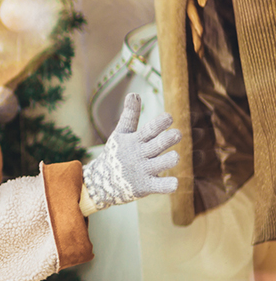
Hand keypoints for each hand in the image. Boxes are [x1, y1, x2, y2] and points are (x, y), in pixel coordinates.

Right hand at [83, 93, 180, 211]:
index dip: (159, 124)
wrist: (102, 182)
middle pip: (156, 145)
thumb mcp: (121, 133)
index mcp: (135, 141)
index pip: (148, 130)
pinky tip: (175, 184)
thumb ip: (130, 115)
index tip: (169, 117)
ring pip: (159, 165)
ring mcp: (143, 171)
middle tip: (177, 134)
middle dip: (166, 140)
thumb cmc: (116, 154)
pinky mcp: (146, 186)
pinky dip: (167, 186)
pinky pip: (159, 186)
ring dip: (167, 161)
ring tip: (175, 157)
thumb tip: (134, 93)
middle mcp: (140, 154)